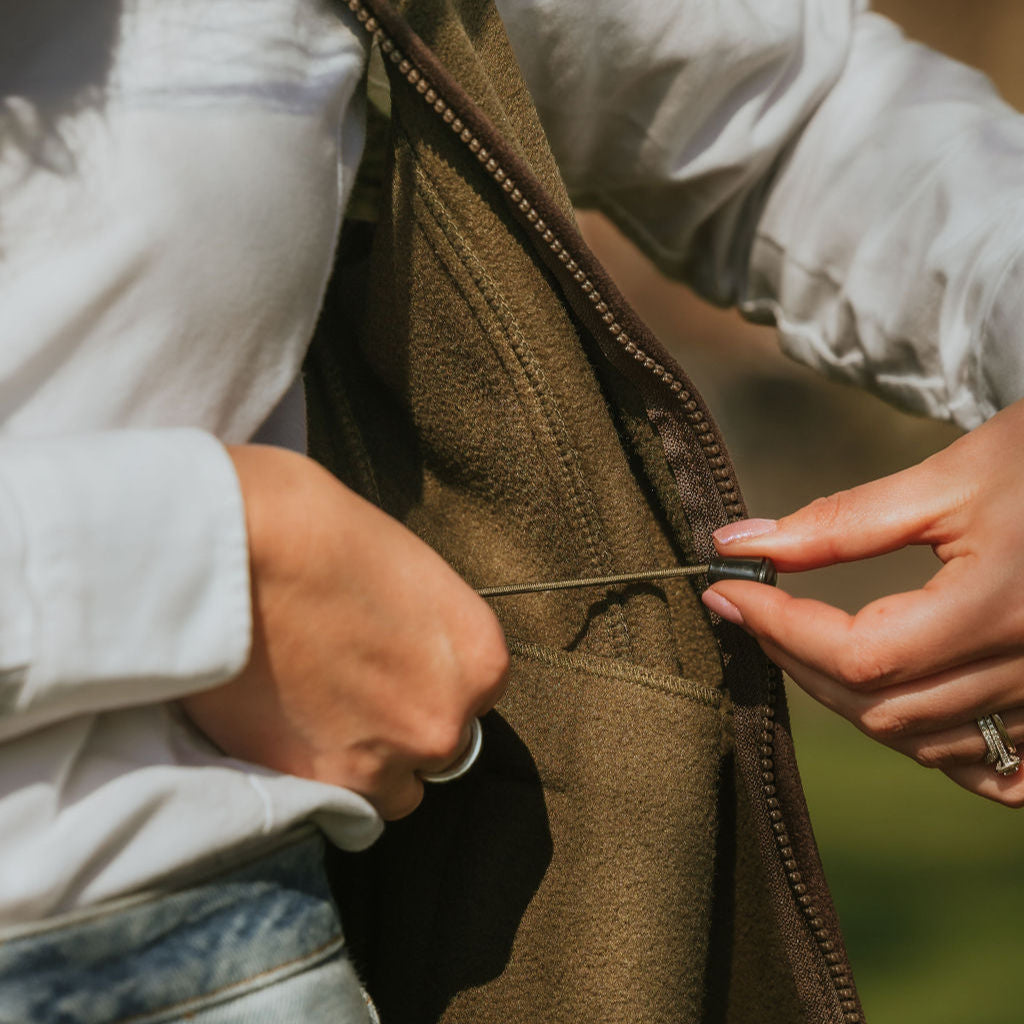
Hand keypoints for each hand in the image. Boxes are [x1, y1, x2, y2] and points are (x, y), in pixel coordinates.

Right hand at [181, 445, 508, 819]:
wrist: (240, 546)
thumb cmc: (322, 529)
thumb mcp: (408, 571)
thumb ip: (424, 630)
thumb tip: (404, 649)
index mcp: (480, 661)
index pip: (471, 698)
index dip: (427, 682)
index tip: (390, 666)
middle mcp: (444, 723)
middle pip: (435, 750)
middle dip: (399, 728)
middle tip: (347, 690)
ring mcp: (379, 764)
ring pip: (386, 792)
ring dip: (360, 766)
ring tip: (312, 717)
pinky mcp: (310, 786)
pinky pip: (325, 803)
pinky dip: (307, 776)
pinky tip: (278, 727)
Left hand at [700, 397, 1023, 806]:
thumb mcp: (951, 477)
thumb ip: (842, 522)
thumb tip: (741, 543)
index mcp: (999, 606)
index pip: (859, 653)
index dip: (778, 627)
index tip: (725, 591)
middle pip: (881, 708)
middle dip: (798, 660)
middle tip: (750, 612)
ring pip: (924, 742)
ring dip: (849, 701)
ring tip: (802, 646)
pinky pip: (994, 770)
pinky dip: (932, 746)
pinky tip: (898, 708)